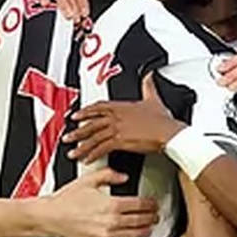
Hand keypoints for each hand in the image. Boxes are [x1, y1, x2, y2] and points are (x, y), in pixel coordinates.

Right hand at [35, 168, 159, 236]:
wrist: (51, 217)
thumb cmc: (66, 200)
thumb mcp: (88, 180)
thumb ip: (109, 175)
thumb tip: (123, 177)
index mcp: (111, 204)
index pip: (139, 205)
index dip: (150, 204)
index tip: (154, 204)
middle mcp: (111, 222)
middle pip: (140, 221)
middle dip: (151, 218)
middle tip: (156, 216)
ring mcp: (106, 235)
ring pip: (133, 235)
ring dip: (145, 231)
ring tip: (150, 228)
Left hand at [66, 75, 183, 163]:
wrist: (168, 132)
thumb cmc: (162, 120)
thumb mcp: (154, 98)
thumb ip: (148, 86)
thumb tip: (148, 76)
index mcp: (121, 106)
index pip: (98, 107)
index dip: (86, 112)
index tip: (76, 116)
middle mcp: (116, 117)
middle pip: (91, 123)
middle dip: (77, 131)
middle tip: (67, 137)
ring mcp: (116, 129)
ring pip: (93, 137)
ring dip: (81, 145)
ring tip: (73, 152)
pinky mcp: (120, 141)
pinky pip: (102, 148)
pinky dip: (93, 154)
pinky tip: (87, 160)